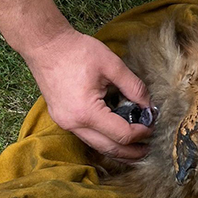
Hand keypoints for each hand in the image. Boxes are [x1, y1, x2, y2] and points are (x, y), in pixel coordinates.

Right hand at [23, 29, 152, 162]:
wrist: (46, 45)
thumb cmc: (76, 52)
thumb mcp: (112, 65)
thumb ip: (134, 87)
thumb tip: (148, 105)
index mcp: (87, 112)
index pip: (121, 134)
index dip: (141, 133)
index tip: (151, 126)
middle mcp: (73, 123)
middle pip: (108, 148)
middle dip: (130, 152)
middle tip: (148, 151)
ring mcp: (65, 123)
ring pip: (96, 145)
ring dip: (116, 149)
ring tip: (135, 148)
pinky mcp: (62, 118)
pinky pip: (87, 136)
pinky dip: (103, 139)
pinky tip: (115, 136)